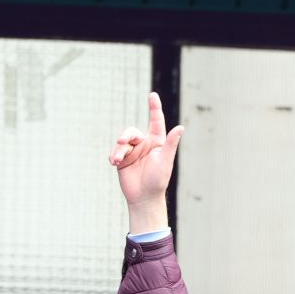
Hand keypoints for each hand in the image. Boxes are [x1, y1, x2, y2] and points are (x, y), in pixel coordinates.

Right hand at [109, 92, 183, 234]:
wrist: (144, 198)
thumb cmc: (158, 181)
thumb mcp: (165, 161)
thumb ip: (171, 144)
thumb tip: (181, 127)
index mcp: (157, 142)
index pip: (155, 121)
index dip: (154, 107)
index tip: (152, 95)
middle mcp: (144, 145)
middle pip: (132, 131)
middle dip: (126, 135)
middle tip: (121, 142)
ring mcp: (133, 152)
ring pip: (122, 142)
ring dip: (118, 149)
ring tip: (116, 159)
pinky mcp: (122, 161)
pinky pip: (115, 152)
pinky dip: (113, 155)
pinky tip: (114, 163)